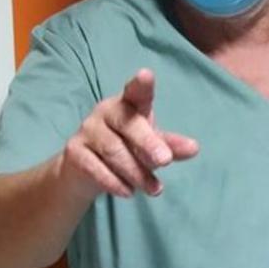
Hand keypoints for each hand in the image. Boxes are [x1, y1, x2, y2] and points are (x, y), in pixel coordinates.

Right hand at [61, 69, 198, 198]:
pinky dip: (115, 182)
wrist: (85, 171)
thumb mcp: (150, 146)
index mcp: (127, 104)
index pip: (135, 91)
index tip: (146, 75)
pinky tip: (129, 192)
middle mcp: (105, 111)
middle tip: (166, 160)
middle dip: (148, 143)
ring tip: (154, 189)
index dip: (141, 84)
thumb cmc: (125, 148)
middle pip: (127, 124)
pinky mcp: (74, 151)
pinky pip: (96, 167)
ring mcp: (87, 130)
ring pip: (114, 150)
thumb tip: (194, 148)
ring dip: (136, 172)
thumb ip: (170, 146)